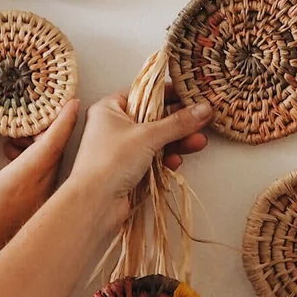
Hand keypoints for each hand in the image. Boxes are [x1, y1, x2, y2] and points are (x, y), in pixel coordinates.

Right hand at [0, 101, 79, 273]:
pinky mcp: (42, 214)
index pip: (55, 140)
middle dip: (50, 131)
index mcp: (26, 176)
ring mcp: (45, 203)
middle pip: (58, 151)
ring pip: (53, 167)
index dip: (65, 119)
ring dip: (41, 150)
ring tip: (16, 142)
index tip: (74, 102)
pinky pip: (49, 182)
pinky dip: (38, 167)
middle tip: (37, 117)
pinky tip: (14, 164)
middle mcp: (42, 189)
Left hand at [69, 88, 210, 224]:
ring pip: (157, 139)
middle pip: (154, 117)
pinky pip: (154, 158)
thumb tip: (202, 109)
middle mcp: (114, 127)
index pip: (144, 93)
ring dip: (178, 141)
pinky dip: (167, 158)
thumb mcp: (148, 135)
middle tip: (200, 120)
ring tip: (198, 141)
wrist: (95, 203)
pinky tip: (176, 161)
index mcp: (110, 109)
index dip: (169, 94)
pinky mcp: (130, 169)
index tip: (191, 95)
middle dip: (179, 122)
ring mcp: (122, 149)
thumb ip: (178, 122)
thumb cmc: (109, 162)